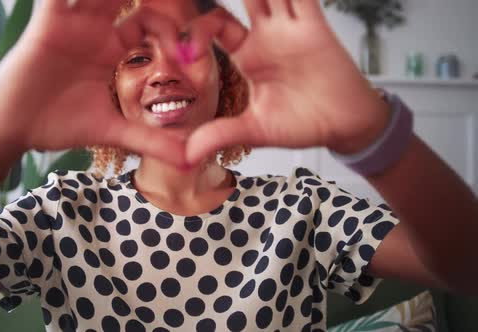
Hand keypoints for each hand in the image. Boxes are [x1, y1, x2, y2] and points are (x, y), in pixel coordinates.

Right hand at [0, 0, 185, 166]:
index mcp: (112, 50)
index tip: (189, 54)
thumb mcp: (113, 131)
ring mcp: (71, 24)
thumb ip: (151, 141)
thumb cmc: (57, 125)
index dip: (172, 31)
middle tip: (182, 2)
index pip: (149, 24)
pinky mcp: (47, 24)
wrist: (13, 129)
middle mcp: (95, 31)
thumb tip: (191, 161)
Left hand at [184, 0, 391, 164]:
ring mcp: (290, 29)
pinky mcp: (314, 28)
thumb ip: (220, 135)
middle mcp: (267, 36)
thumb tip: (185, 156)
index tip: (185, 49)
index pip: (216, 27)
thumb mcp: (255, 130)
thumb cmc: (303, 123)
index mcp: (249, 56)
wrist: (344, 125)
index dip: (198, 30)